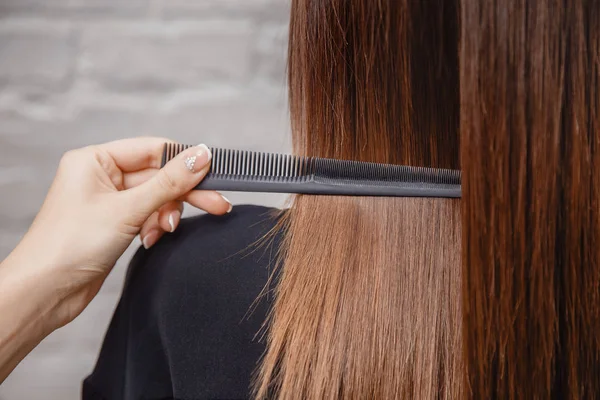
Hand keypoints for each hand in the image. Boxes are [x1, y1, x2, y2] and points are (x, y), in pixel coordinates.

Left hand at [2, 137, 230, 329]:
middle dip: (185, 193)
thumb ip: (169, 182)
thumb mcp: (128, 209)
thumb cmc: (69, 245)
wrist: (45, 292)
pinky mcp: (115, 222)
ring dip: (166, 215)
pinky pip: (148, 215)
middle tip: (217, 204)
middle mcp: (102, 176)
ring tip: (164, 231)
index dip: (184, 160)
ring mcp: (109, 200)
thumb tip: (201, 156)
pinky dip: (155, 226)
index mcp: (95, 160)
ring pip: (156, 198)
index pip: (153, 149)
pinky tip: (149, 240)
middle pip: (159, 176)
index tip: (214, 172)